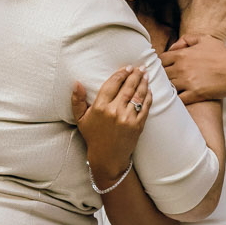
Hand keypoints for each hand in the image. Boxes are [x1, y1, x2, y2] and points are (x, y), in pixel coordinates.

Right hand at [70, 66, 150, 180]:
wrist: (107, 157)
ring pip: (138, 95)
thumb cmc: (93, 136)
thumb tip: (76, 83)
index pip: (113, 84)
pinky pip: (145, 107)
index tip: (127, 67)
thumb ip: (77, 100)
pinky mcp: (138, 125)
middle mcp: (114, 111)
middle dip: (135, 74)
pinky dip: (148, 96)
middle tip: (140, 67)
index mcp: (100, 107)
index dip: (121, 73)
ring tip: (146, 74)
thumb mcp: (80, 119)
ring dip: (143, 82)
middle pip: (128, 87)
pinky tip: (148, 89)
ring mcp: (127, 118)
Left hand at [160, 33, 225, 103]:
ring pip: (168, 87)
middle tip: (169, 79)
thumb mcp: (205, 39)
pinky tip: (180, 98)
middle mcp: (182, 68)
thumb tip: (174, 47)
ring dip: (169, 88)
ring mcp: (187, 82)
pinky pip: (178, 99)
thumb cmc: (223, 54)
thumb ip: (187, 39)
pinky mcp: (195, 94)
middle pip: (162, 75)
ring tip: (174, 89)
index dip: (162, 64)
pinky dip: (177, 99)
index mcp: (182, 55)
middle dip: (164, 77)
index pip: (161, 60)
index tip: (166, 68)